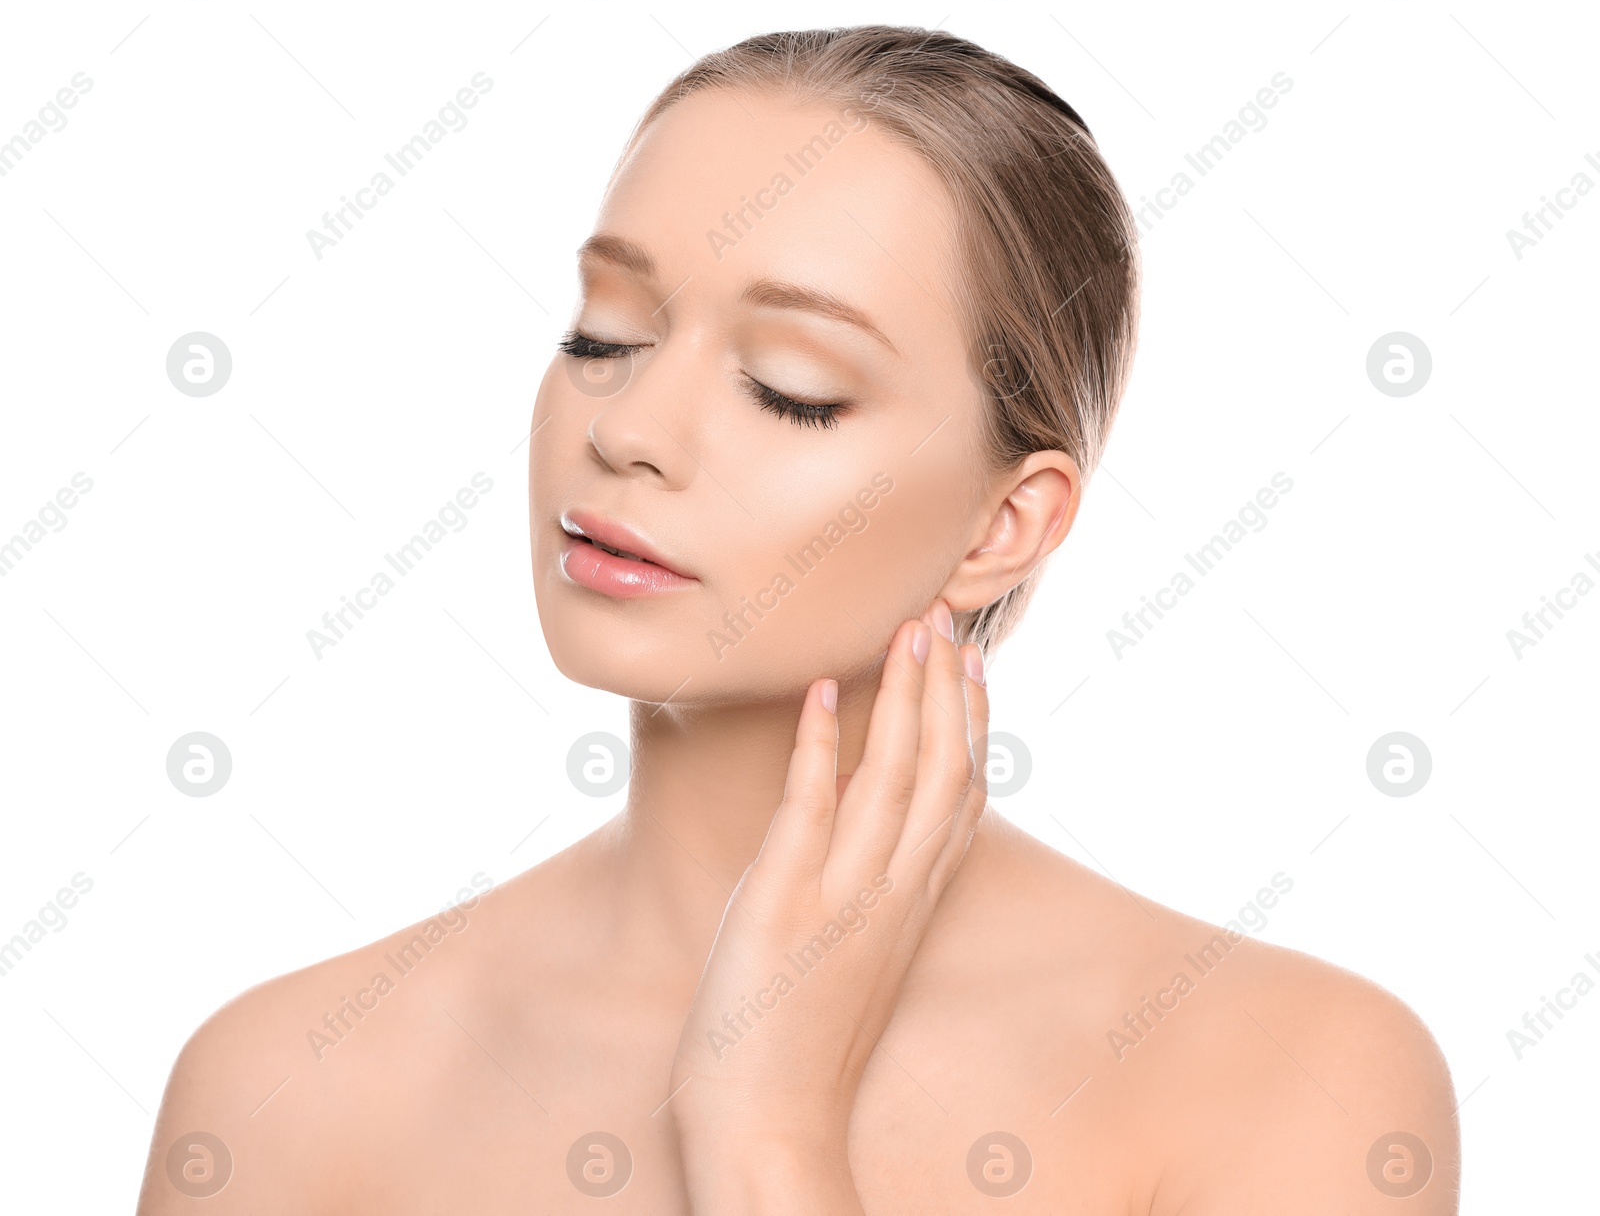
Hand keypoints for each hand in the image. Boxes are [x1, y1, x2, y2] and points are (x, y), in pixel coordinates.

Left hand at [668, 597, 988, 1211]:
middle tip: (943, 615)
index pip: (962, 794)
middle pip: (941, 771)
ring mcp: (843, 898)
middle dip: (944, 688)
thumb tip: (868, 820)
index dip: (970, 721)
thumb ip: (876, 886)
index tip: (970, 660)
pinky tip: (821, 692)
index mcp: (913, 903)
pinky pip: (810, 810)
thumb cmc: (801, 1038)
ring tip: (907, 631)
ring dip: (901, 698)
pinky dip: (818, 746)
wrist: (770, 1123)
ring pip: (893, 778)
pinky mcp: (783, 904)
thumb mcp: (860, 952)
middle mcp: (893, 893)